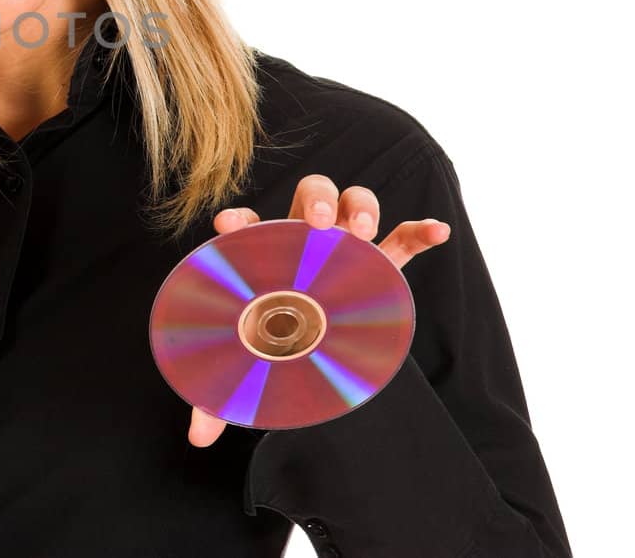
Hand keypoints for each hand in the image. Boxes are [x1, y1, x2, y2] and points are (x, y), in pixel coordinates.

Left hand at [186, 173, 451, 447]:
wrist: (316, 350)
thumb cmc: (275, 347)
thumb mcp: (248, 373)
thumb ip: (218, 401)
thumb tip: (198, 438)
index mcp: (265, 255)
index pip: (245, 225)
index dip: (236, 221)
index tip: (228, 228)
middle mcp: (305, 240)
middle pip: (311, 196)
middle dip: (316, 201)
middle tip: (318, 225)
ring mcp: (347, 247)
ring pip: (355, 204)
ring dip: (361, 208)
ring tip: (361, 230)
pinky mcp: (383, 263)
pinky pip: (404, 239)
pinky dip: (421, 231)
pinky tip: (437, 231)